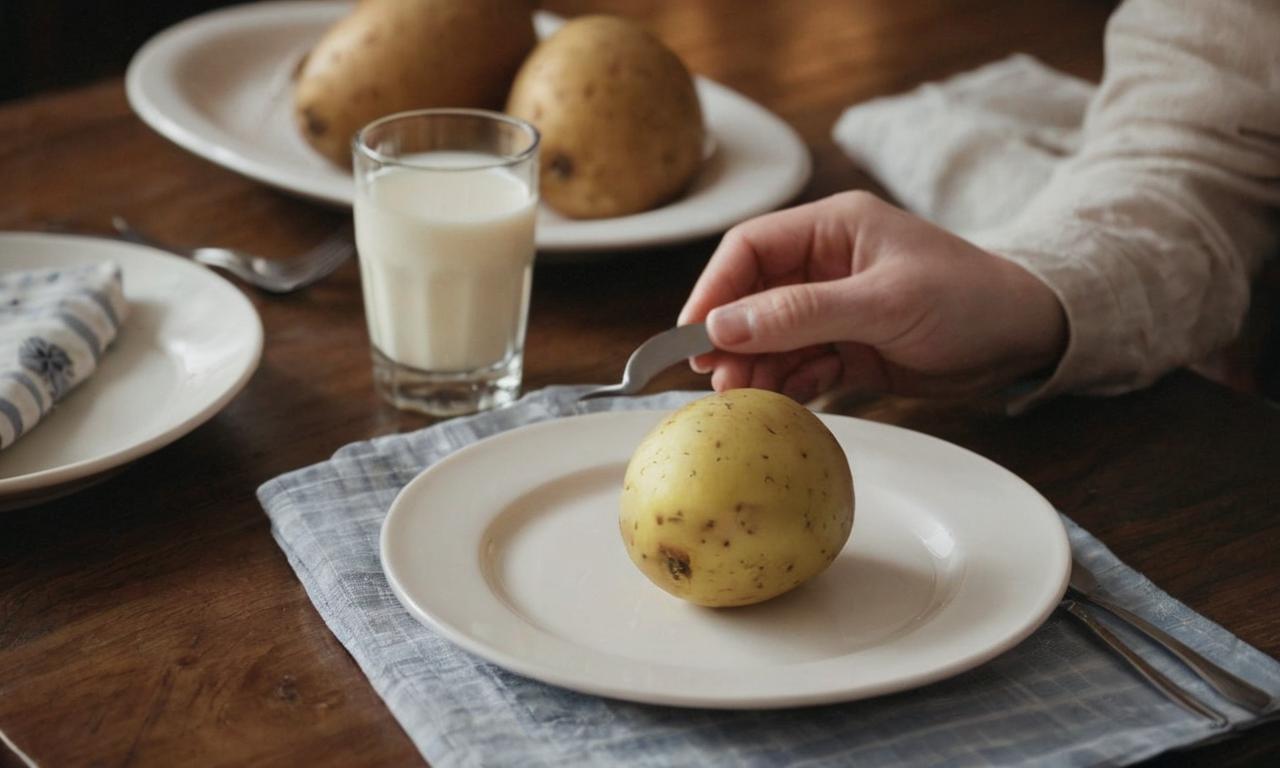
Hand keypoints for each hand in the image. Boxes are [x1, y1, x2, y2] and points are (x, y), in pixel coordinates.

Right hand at [678, 192, 1066, 400]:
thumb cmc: (968, 299)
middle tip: (718, 379)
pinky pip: (801, 364)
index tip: (693, 335)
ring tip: (746, 397)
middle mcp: (826, 264)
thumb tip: (722, 327)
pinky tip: (785, 401)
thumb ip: (800, 314)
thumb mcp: (882, 303)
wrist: (1028, 338)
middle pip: (753, 297)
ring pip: (773, 336)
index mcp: (832, 229)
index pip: (750, 250)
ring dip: (757, 366)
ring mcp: (836, 307)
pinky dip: (789, 384)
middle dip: (732, 337)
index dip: (714, 290)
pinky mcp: (850, 346)